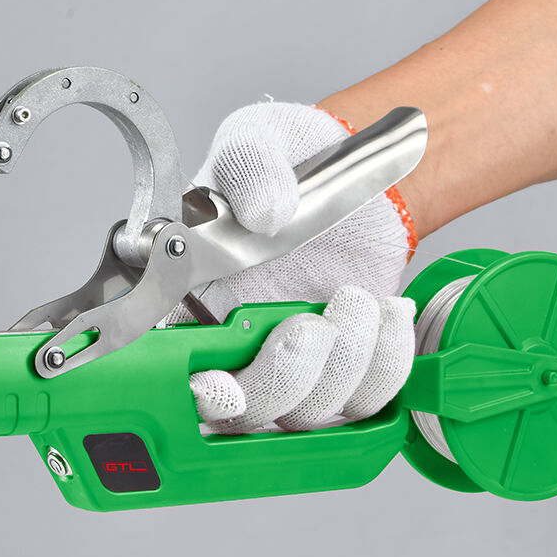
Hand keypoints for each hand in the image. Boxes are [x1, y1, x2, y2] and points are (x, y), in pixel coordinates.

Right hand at [184, 101, 417, 432]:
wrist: (350, 167)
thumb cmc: (288, 157)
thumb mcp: (258, 140)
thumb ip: (250, 167)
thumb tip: (262, 213)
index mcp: (186, 296)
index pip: (166, 370)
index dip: (187, 392)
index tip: (217, 384)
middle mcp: (232, 341)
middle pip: (238, 414)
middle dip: (279, 383)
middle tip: (311, 329)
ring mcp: (289, 360)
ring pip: (304, 416)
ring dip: (341, 369)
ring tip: (359, 302)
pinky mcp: (345, 365)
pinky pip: (364, 400)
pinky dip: (384, 366)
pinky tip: (389, 315)